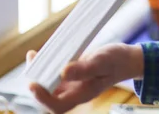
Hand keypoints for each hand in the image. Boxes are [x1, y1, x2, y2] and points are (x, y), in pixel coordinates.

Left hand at [26, 43, 143, 113]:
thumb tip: (63, 73)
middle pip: (49, 97)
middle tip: (32, 62)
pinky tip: (43, 54)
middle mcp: (75, 92)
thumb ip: (84, 69)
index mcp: (83, 94)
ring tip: (33, 56)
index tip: (32, 83)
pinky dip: (47, 66)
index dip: (42, 98)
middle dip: (36, 83)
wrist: (126, 59)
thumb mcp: (102, 62)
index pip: (58, 105)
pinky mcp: (73, 74)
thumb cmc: (116, 61)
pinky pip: (55, 74)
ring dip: (39, 73)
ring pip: (50, 85)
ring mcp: (73, 84)